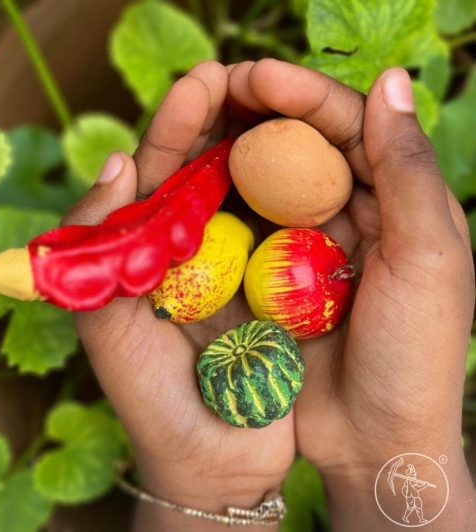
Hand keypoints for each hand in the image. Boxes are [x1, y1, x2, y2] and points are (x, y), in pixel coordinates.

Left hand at [61, 61, 292, 529]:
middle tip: (253, 75)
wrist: (215, 464)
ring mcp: (243, 265)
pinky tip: (322, 165)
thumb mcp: (108, 330)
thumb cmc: (154, 404)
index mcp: (150, 250)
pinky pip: (294, 231)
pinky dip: (304, 198)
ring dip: (271, 148)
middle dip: (229, 119)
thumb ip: (95, 251)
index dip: (177, 124)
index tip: (201, 81)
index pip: (159, 171)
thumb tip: (116, 163)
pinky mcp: (282, 288)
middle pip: (211, 169)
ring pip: (257, 191)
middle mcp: (195, 249)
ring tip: (292, 104)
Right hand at [228, 60, 475, 529]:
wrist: (373, 439)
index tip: (252, 76)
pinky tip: (192, 183)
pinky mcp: (275, 276)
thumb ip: (409, 172)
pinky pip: (246, 228)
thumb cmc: (412, 354)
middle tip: (212, 87)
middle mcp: (352, 213)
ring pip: (269, 182)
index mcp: (396, 200)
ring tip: (193, 124)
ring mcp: (309, 245)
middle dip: (261, 112)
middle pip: (304, 145)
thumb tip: (392, 80)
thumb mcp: (428, 260)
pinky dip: (222, 204)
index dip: (304, 96)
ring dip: (234, 150)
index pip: (351, 127)